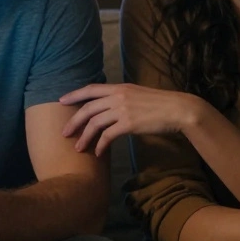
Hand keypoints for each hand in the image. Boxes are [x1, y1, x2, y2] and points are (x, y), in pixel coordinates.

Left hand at [59, 83, 201, 155]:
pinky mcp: (128, 123)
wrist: (178, 109)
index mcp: (120, 87)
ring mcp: (122, 109)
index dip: (75, 94)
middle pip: (88, 108)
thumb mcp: (138, 95)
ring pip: (94, 123)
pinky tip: (98, 152)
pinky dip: (100, 145)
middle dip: (74, 121)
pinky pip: (107, 136)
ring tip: (78, 148)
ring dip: (84, 137)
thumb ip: (123, 99)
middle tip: (64, 133)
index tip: (61, 101)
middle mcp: (118, 96)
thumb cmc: (161, 104)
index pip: (91, 88)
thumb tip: (111, 108)